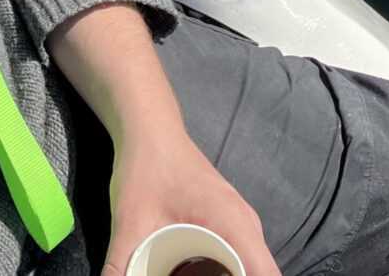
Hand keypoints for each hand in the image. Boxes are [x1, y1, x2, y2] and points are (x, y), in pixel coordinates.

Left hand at [102, 127, 281, 275]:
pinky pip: (235, 258)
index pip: (267, 275)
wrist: (149, 129)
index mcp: (235, 225)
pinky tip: (191, 274)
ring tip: (182, 274)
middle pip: (256, 273)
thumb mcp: (130, 221)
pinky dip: (219, 272)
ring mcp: (239, 224)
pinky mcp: (227, 223)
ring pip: (245, 267)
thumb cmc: (147, 167)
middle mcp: (246, 226)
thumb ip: (121, 265)